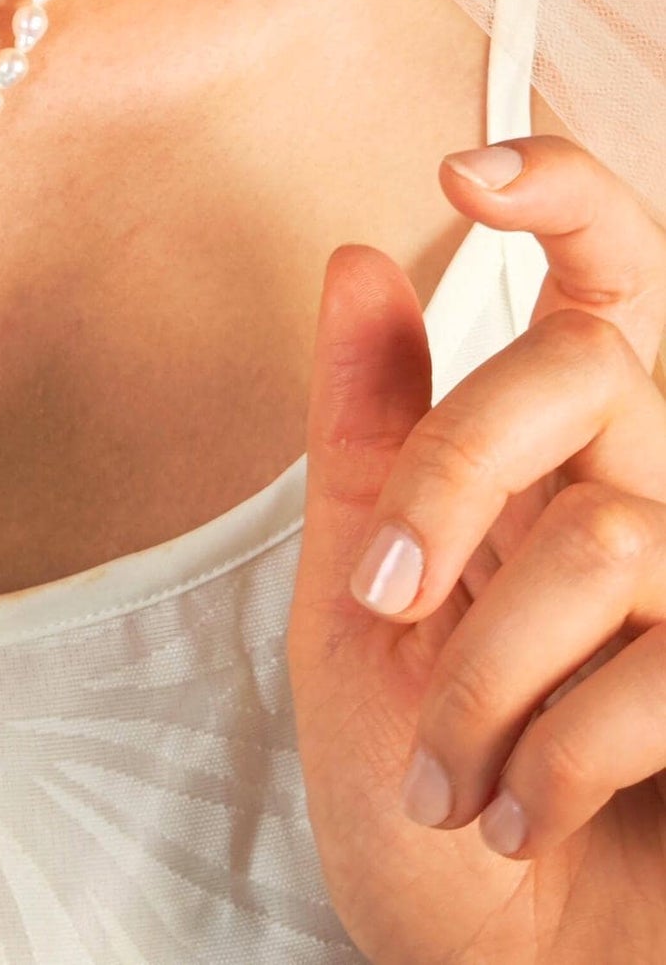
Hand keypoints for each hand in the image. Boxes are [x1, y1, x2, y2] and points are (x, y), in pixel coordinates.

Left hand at [291, 133, 665, 962]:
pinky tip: (515, 815)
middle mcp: (657, 488)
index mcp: (566, 447)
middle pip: (584, 372)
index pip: (610, 268)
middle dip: (451, 479)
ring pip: (603, 537)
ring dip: (480, 672)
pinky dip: (546, 756)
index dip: (565, 196)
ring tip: (444, 769)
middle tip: (378, 598)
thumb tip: (360, 256)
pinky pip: (651, 670)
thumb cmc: (416, 786)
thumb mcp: (353, 600)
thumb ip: (368, 431)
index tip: (462, 174)